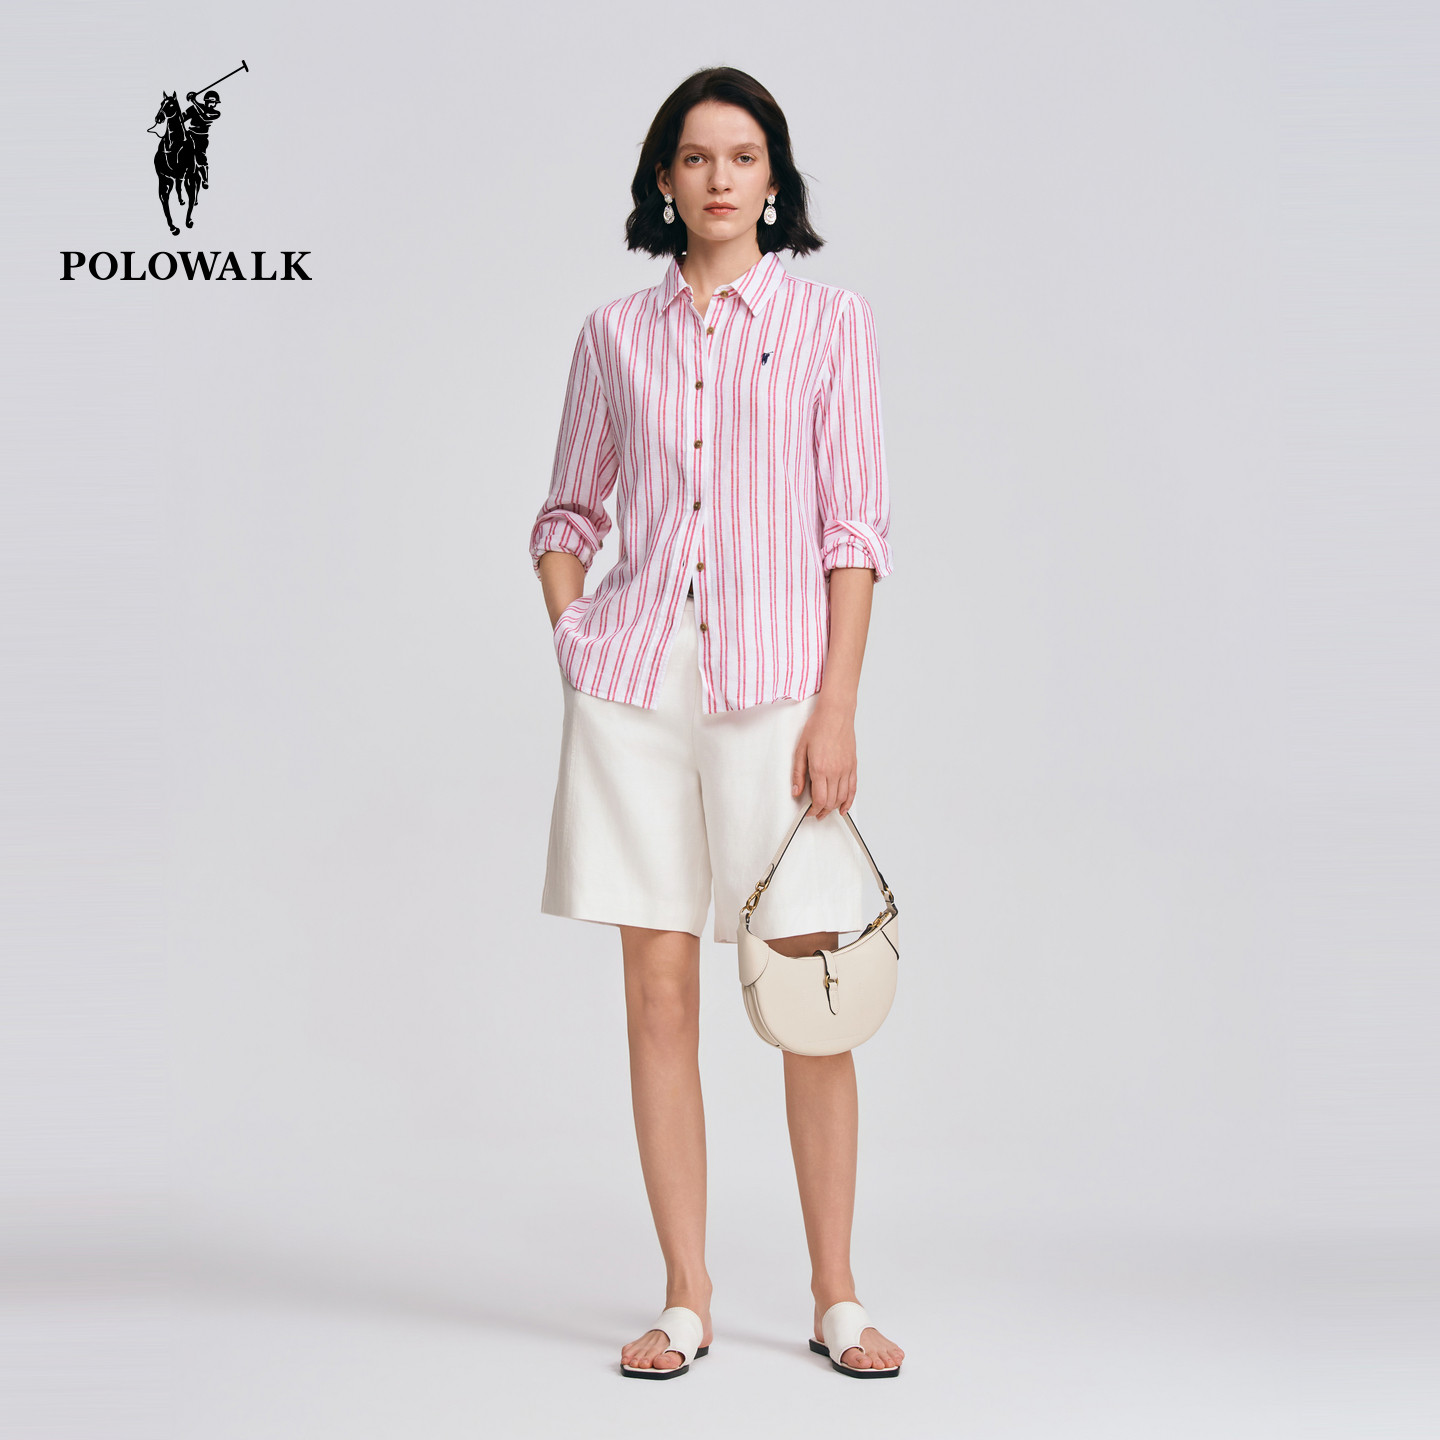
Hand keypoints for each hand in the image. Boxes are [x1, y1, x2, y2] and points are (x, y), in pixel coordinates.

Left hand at [791, 700, 856, 818]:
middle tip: (815, 813)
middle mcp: (835, 771)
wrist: (836, 714)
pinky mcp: (853, 765)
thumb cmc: (818, 727)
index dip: (813, 810)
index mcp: (820, 768)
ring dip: (834, 808)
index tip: (808, 812)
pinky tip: (844, 807)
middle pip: (831, 802)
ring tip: (827, 811)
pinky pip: (853, 788)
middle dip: (822, 811)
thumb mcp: (801, 749)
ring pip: (842, 798)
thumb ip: (798, 773)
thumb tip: (796, 791)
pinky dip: (849, 801)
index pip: (819, 799)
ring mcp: (846, 769)